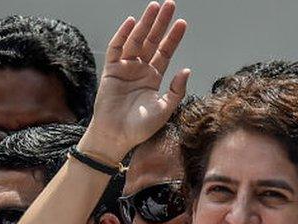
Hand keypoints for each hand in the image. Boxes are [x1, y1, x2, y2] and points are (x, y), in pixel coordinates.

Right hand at [81, 1, 189, 163]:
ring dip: (145, 24)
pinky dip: (123, 35)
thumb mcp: (165, 110)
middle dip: (160, 23)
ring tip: (154, 7)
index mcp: (153, 77)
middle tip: (170, 4)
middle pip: (152, 41)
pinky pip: (116, 49)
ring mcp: (124, 69)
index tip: (182, 23)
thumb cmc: (140, 128)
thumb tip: (186, 69)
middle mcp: (139, 69)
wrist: (116, 137)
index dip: (173, 37)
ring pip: (136, 41)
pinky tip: (132, 22)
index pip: (165, 52)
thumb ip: (177, 91)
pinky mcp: (110, 71)